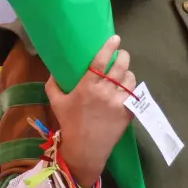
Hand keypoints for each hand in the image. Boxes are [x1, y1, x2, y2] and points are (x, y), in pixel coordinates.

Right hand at [47, 35, 136, 178]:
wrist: (86, 149)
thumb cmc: (69, 124)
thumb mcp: (56, 103)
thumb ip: (53, 85)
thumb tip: (54, 71)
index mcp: (87, 87)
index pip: (101, 61)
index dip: (109, 47)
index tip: (115, 38)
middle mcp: (105, 92)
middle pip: (121, 66)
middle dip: (123, 56)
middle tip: (120, 55)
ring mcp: (119, 102)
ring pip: (130, 78)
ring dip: (127, 73)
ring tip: (122, 74)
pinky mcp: (128, 112)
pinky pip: (135, 93)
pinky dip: (131, 89)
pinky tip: (126, 89)